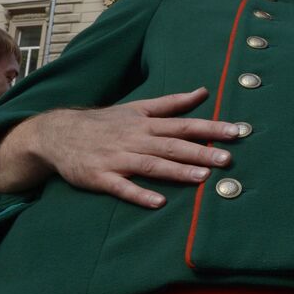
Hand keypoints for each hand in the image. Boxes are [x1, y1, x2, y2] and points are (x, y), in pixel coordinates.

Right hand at [0, 88, 239, 207]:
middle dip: (201, 151)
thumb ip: (171, 103)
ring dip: (177, 171)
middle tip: (227, 158)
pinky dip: (139, 194)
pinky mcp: (100, 177)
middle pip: (172, 145)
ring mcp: (117, 158)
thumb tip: (203, 91)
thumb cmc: (104, 122)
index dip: (211, 128)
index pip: (184, 124)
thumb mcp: (137, 107)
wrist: (57, 133)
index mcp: (145, 123)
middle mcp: (135, 139)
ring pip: (151, 165)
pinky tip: (158, 202)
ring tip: (203, 177)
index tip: (236, 131)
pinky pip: (122, 187)